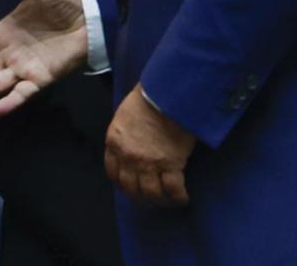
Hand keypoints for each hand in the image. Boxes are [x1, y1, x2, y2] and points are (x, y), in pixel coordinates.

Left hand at [104, 84, 194, 206]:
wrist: (166, 95)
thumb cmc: (147, 98)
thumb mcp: (124, 116)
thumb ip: (124, 133)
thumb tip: (132, 142)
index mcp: (114, 142)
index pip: (113, 171)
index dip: (122, 183)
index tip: (129, 187)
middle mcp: (128, 157)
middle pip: (131, 187)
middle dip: (140, 197)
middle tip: (150, 199)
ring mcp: (148, 163)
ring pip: (151, 193)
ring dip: (160, 200)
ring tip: (169, 201)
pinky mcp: (171, 165)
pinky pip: (173, 190)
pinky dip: (179, 197)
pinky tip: (183, 198)